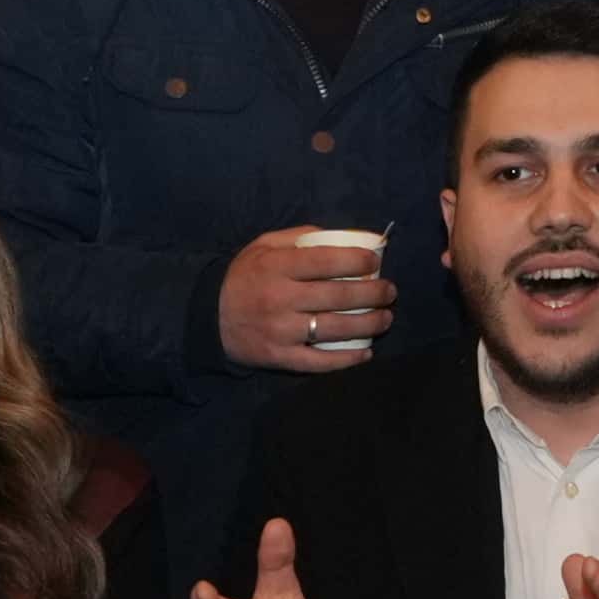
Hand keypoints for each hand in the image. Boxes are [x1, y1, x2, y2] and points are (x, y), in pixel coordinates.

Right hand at [218, 229, 394, 374]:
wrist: (208, 317)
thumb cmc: (244, 277)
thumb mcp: (263, 246)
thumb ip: (299, 236)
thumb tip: (342, 237)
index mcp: (276, 266)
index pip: (325, 261)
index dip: (356, 260)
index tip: (375, 260)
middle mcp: (280, 298)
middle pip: (338, 295)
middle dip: (373, 293)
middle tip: (390, 291)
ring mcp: (281, 331)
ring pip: (336, 329)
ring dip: (369, 324)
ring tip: (386, 318)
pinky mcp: (281, 357)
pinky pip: (320, 361)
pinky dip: (347, 359)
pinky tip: (366, 353)